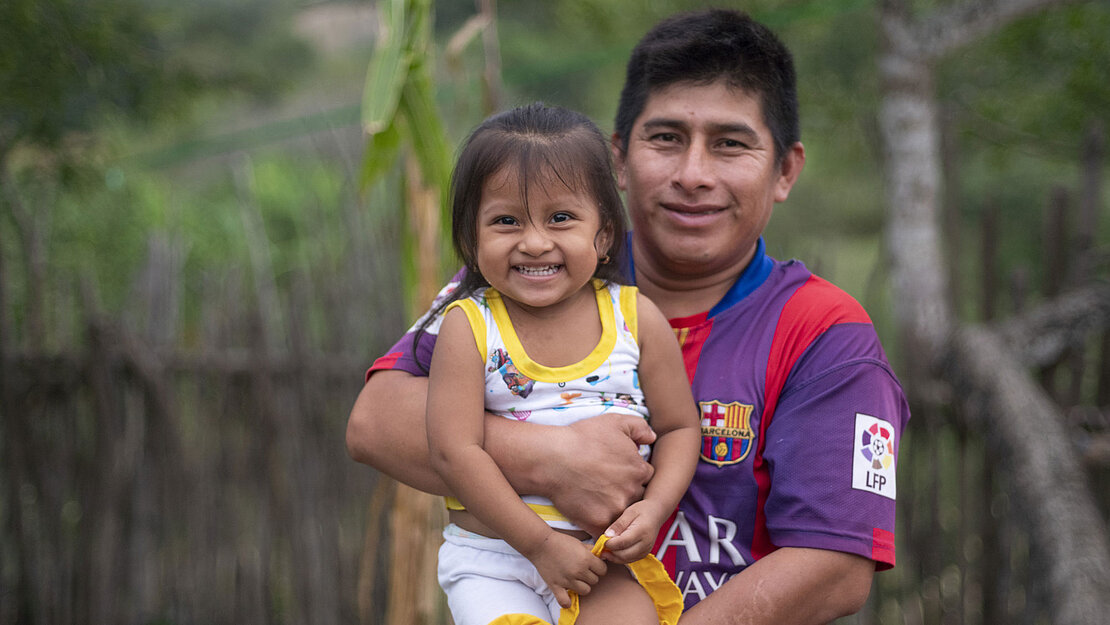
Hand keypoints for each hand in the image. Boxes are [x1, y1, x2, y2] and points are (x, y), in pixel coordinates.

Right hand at [527, 531, 607, 608]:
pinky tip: (567, 594)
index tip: (593, 565)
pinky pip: (565, 602)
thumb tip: (603, 556)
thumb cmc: (561, 541)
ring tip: (575, 579)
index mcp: (586, 559)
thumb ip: (592, 551)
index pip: (603, 570)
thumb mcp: (580, 543)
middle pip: (595, 581)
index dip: (599, 567)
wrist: (540, 543)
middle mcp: (578, 571)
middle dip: (590, 575)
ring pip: (585, 591)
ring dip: (582, 586)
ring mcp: (567, 580)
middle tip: (582, 570)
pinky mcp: (556, 586)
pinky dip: (567, 601)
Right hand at [542, 414, 655, 535]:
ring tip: (597, 501)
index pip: (645, 477)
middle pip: (637, 498)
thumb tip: (652, 438)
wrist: (552, 458)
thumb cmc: (581, 438)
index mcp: (639, 470)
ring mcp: (616, 509)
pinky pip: (607, 531)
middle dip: (626, 493)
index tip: (618, 473)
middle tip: (607, 487)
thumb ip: (639, 427)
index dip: (632, 474)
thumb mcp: (615, 422)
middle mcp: (632, 491)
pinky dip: (602, 527)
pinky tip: (590, 516)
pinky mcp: (598, 523)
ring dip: (615, 511)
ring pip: (623, 516)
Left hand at [600, 499, 668, 563]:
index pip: (622, 543)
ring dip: (614, 557)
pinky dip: (620, 558)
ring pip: (626, 560)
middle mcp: (645, 543)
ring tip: (605, 550)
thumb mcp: (629, 512)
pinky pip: (630, 560)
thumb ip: (618, 524)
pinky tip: (614, 551)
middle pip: (624, 554)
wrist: (656, 513)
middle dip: (611, 552)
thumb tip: (607, 535)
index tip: (602, 540)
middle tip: (601, 547)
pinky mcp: (644, 554)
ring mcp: (646, 550)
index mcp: (641, 531)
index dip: (609, 543)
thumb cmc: (642, 510)